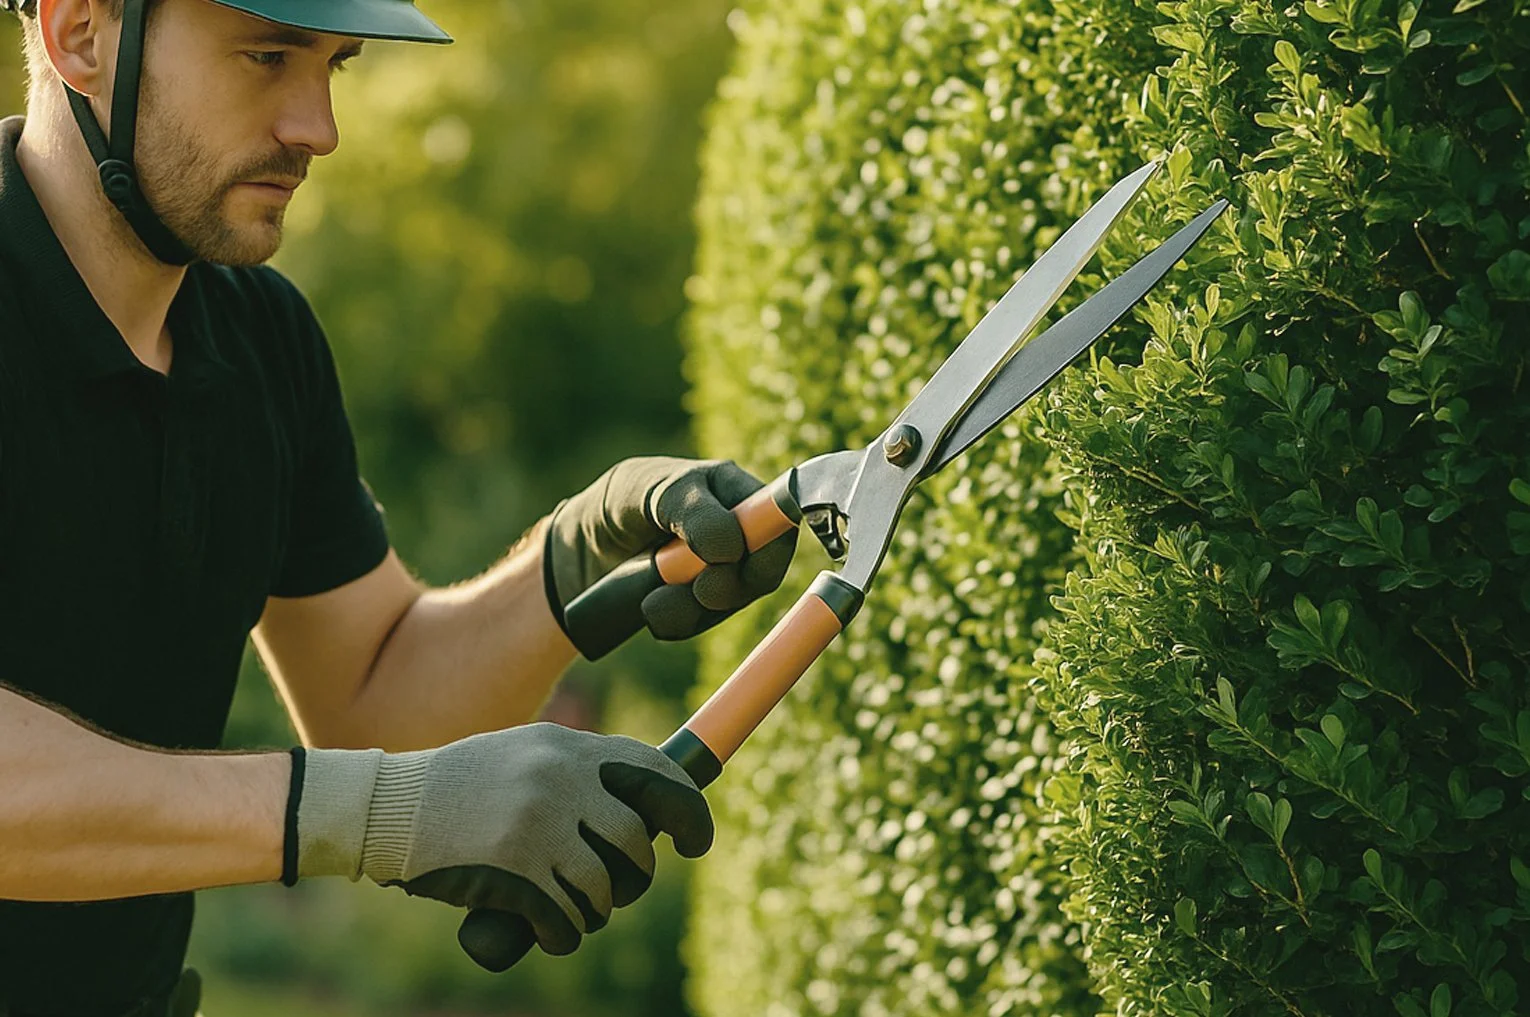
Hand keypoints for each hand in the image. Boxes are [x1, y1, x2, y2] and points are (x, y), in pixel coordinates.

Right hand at [294, 723, 713, 960]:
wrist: (386, 808)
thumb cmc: (455, 791)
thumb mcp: (520, 757)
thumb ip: (573, 773)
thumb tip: (637, 814)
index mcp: (566, 746)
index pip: (653, 770)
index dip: (686, 808)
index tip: (695, 840)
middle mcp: (560, 778)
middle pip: (637, 839)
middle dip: (636, 875)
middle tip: (619, 890)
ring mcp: (539, 823)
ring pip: (606, 886)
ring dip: (596, 910)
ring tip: (574, 910)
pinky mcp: (516, 869)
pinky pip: (567, 919)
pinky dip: (565, 935)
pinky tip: (550, 932)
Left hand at [544, 457, 795, 651]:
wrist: (581, 548)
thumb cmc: (618, 502)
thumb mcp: (646, 492)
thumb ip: (690, 510)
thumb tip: (731, 549)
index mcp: (734, 490)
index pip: (781, 520)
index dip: (768, 551)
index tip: (730, 564)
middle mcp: (738, 530)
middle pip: (763, 570)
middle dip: (725, 588)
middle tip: (695, 591)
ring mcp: (722, 569)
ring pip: (733, 603)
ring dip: (694, 610)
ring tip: (653, 602)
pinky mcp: (701, 602)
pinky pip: (707, 622)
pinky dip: (681, 624)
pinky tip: (654, 613)